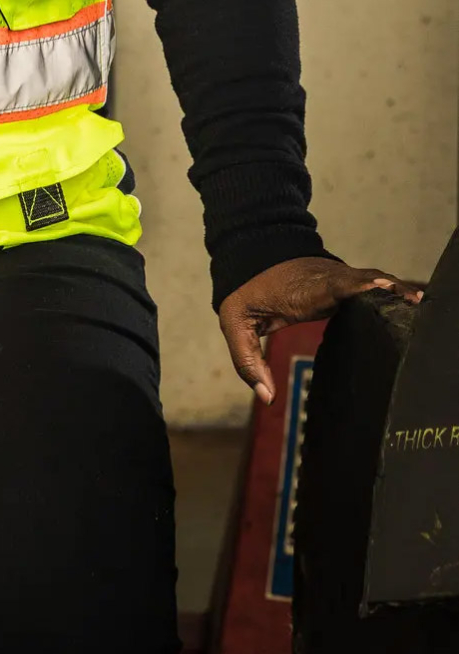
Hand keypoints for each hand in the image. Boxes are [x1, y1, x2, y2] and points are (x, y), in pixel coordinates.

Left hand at [218, 256, 423, 405]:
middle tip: (411, 300)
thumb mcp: (235, 323)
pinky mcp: (343, 283)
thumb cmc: (246, 294)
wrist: (252, 257)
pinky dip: (390, 289)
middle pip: (360, 282)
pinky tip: (411, 299)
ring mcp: (335, 278)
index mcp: (301, 290)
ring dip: (393, 289)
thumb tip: (268, 397)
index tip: (377, 287)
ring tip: (417, 302)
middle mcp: (324, 279)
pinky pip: (370, 284)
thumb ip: (248, 361)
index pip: (330, 286)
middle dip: (384, 289)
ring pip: (370, 280)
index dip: (354, 286)